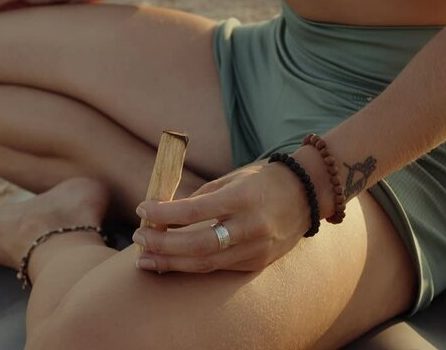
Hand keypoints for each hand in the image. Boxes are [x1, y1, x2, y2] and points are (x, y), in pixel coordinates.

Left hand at [132, 161, 312, 272]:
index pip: (194, 210)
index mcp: (242, 198)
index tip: (142, 210)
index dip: (163, 214)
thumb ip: (200, 197)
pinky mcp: (257, 263)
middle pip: (197, 245)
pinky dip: (190, 265)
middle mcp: (251, 226)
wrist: (307, 194)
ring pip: (204, 263)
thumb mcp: (232, 179)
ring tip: (144, 257)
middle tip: (138, 237)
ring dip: (169, 262)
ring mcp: (256, 249)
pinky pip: (217, 267)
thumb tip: (163, 213)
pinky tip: (170, 261)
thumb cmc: (263, 181)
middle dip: (161, 244)